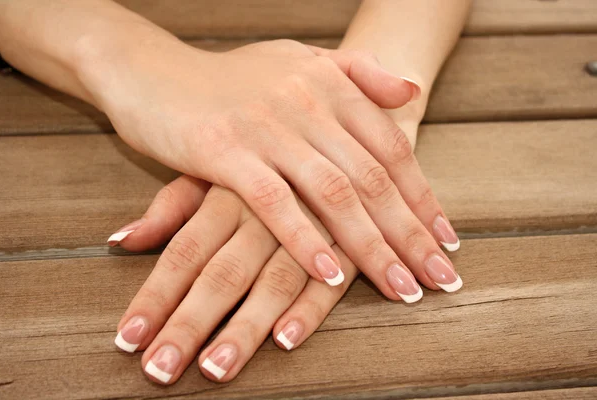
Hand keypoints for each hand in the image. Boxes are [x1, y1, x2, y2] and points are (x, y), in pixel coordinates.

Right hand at [85, 37, 459, 299]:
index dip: (424, 198)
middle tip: (440, 280)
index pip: (393, 148)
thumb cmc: (230, 76)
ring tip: (400, 288)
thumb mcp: (299, 61)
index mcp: (331, 84)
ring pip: (334, 194)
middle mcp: (308, 103)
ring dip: (371, 247)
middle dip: (411, 234)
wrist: (153, 68)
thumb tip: (412, 90)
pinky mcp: (224, 151)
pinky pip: (275, 203)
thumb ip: (358, 74)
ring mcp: (267, 127)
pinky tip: (330, 274)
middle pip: (374, 179)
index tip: (447, 242)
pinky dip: (305, 239)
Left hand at [111, 171, 460, 383]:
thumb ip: (173, 203)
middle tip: (160, 370)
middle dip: (190, 324)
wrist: (342, 107)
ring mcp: (308, 221)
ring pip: (272, 280)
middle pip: (221, 273)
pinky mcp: (346, 233)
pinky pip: (330, 274)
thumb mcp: (217, 162)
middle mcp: (263, 207)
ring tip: (216, 370)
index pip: (183, 252)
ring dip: (244, 328)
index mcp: (228, 189)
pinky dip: (310, 306)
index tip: (128, 340)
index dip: (154, 297)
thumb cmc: (269, 141)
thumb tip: (121, 240)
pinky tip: (286, 339)